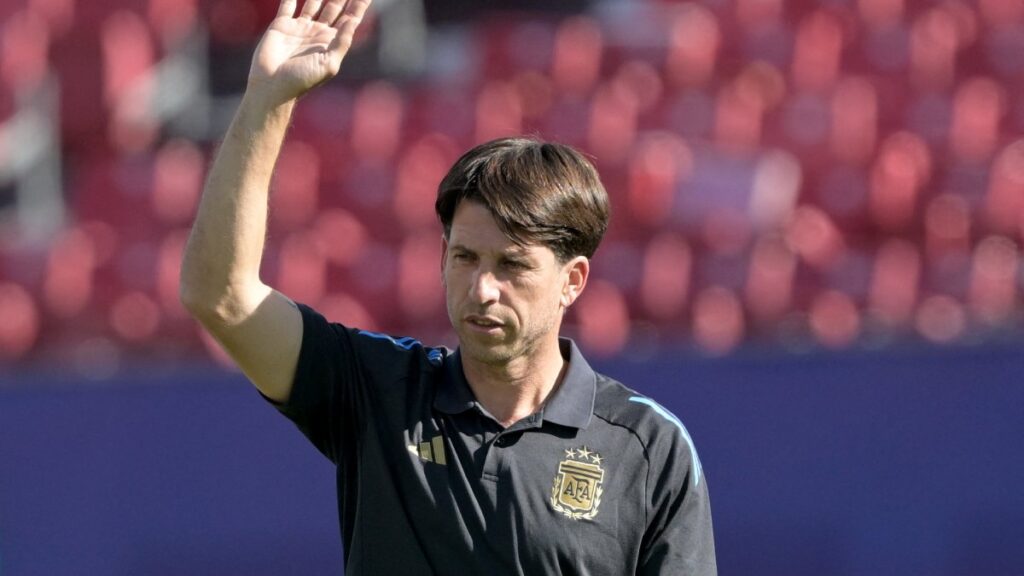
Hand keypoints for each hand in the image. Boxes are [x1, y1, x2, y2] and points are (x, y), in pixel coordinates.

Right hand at [248, 0, 371, 103]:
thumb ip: (342, 41)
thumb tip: (353, 19)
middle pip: (334, 6)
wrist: (271, 87)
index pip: (350, 18)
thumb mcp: (328, 64)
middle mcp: (318, 33)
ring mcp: (300, 28)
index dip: (359, 4)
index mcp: (332, 42)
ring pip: (313, 2)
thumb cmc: (302, 80)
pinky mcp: (281, 25)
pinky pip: (288, 4)